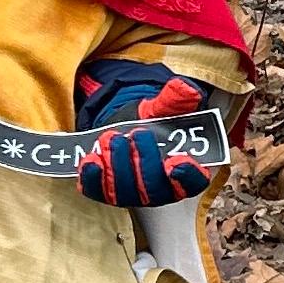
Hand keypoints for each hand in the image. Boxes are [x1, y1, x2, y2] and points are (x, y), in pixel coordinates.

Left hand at [78, 95, 213, 208]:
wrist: (124, 129)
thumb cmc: (152, 124)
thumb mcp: (164, 109)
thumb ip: (175, 100)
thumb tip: (185, 87)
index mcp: (183, 173)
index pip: (192, 184)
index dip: (187, 176)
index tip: (176, 162)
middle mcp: (158, 191)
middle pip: (154, 190)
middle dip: (145, 162)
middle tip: (137, 134)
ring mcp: (131, 195)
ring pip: (125, 192)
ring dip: (117, 165)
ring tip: (112, 137)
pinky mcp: (104, 192)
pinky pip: (98, 191)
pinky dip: (93, 177)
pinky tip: (92, 158)